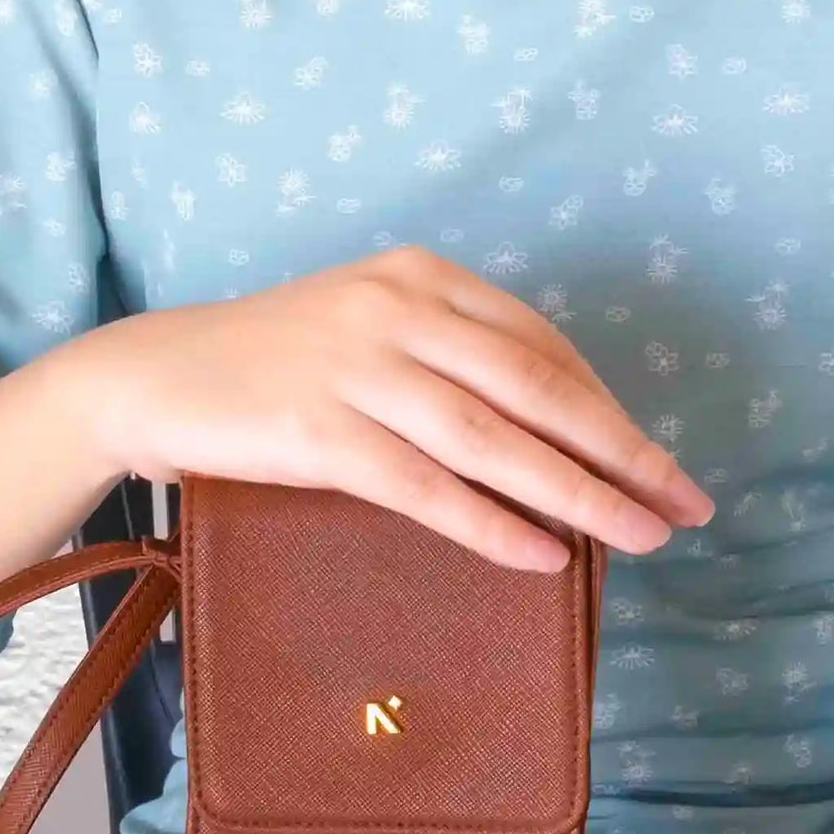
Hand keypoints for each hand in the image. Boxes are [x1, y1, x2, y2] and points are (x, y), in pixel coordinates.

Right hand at [66, 244, 713, 569]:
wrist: (150, 377)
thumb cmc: (267, 363)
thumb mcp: (365, 329)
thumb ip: (445, 356)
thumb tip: (542, 436)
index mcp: (421, 277)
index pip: (543, 348)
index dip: (611, 409)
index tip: (658, 464)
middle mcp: (398, 309)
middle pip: (539, 389)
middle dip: (622, 453)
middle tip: (683, 504)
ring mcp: (358, 367)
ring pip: (494, 439)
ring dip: (578, 494)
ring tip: (637, 538)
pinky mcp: (318, 430)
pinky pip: (425, 485)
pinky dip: (491, 523)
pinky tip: (543, 556)